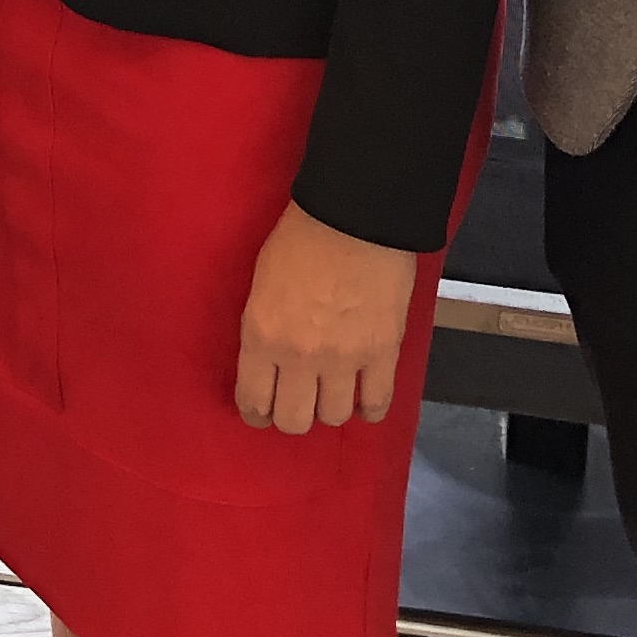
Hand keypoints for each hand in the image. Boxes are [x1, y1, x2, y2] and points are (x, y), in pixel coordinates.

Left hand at [235, 201, 422, 435]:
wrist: (355, 215)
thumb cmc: (301, 238)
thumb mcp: (261, 284)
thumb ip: (264, 328)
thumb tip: (270, 361)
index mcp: (262, 335)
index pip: (253, 401)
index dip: (257, 413)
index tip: (263, 411)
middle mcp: (299, 356)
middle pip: (294, 421)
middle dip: (292, 416)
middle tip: (298, 402)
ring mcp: (344, 358)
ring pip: (333, 417)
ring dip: (330, 408)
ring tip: (333, 392)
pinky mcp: (383, 353)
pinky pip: (376, 404)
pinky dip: (370, 409)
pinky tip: (365, 400)